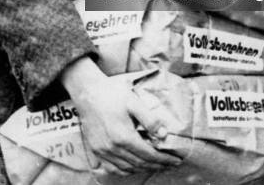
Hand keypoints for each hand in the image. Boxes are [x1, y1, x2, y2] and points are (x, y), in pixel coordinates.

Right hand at [61, 58, 181, 175]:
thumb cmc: (111, 94)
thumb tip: (164, 134)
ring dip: (143, 169)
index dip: (164, 160)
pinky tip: (134, 166)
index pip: (149, 155)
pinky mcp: (96, 150)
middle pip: (140, 163)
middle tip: (170, 164)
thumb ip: (149, 119)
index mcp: (123, 136)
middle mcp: (113, 148)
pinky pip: (113, 168)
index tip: (176, 160)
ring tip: (156, 165)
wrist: (87, 92)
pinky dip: (126, 170)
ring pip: (127, 168)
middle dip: (157, 166)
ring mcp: (103, 151)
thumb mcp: (133, 102)